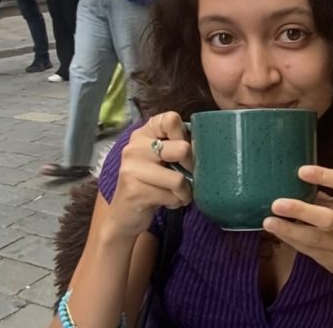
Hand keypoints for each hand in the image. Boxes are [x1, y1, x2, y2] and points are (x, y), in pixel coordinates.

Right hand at [107, 112, 192, 237]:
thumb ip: (177, 145)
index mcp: (143, 134)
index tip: (183, 151)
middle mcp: (134, 147)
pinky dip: (176, 202)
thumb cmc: (152, 183)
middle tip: (186, 176)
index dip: (185, 135)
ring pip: (179, 179)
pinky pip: (172, 196)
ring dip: (184, 192)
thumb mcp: (162, 159)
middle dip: (191, 168)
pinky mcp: (134, 191)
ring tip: (176, 193)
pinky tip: (166, 201)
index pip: (171, 119)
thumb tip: (207, 144)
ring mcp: (132, 168)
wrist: (125, 215)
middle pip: (182, 148)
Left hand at [262, 166, 332, 280]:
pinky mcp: (327, 258)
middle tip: (277, 204)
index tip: (301, 171)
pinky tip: (275, 231)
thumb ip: (322, 196)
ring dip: (289, 229)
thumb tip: (290, 181)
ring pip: (313, 237)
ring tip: (269, 222)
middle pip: (327, 218)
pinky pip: (305, 247)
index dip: (325, 176)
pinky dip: (289, 238)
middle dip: (301, 210)